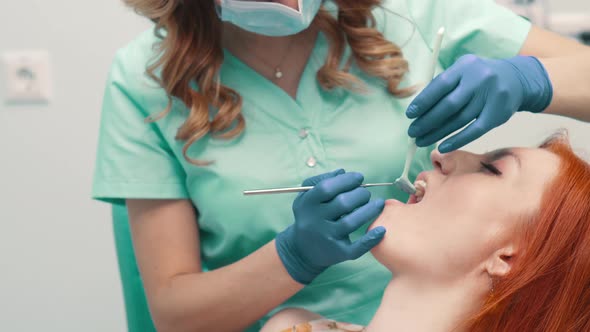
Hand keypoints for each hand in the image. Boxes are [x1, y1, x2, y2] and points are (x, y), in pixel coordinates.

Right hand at [275, 169, 385, 283]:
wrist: (303, 250)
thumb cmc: (309, 216)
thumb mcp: (306, 197)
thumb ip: (321, 180)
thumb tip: (343, 172)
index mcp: (306, 204)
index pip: (326, 188)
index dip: (345, 180)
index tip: (359, 178)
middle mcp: (314, 221)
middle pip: (342, 203)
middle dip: (359, 194)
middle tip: (366, 193)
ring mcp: (326, 238)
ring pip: (350, 222)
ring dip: (369, 210)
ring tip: (378, 203)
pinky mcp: (338, 253)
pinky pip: (356, 248)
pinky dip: (370, 239)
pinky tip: (381, 230)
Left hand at [406, 54, 552, 152]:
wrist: (515, 79)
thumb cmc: (478, 77)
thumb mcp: (462, 71)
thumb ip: (442, 85)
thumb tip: (418, 108)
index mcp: (465, 66)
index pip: (440, 85)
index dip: (423, 101)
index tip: (410, 114)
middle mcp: (480, 79)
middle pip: (449, 105)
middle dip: (427, 121)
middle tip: (413, 132)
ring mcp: (491, 97)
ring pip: (459, 120)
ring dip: (438, 133)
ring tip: (421, 141)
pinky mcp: (498, 114)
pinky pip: (474, 131)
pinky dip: (457, 140)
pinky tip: (442, 146)